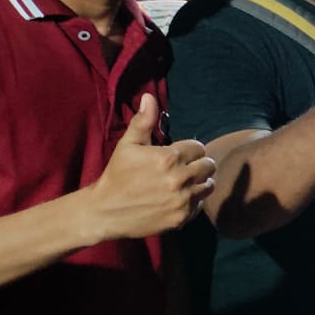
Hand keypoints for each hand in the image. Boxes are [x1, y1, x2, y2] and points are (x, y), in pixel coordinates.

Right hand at [87, 94, 215, 241]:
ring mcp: (182, 200)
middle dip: (198, 164)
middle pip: (208, 165)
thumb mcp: (128, 145)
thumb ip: (144, 121)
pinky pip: (200, 204)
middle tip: (184, 168)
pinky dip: (194, 201)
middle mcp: (180, 179)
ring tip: (184, 182)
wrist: (105, 211)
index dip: (189, 150)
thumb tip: (150, 97)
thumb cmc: (117, 174)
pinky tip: (179, 198)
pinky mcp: (182, 217)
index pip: (199, 148)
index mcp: (169, 157)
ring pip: (209, 185)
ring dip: (200, 182)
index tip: (178, 156)